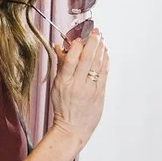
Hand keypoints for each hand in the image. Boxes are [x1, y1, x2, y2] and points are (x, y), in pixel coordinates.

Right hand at [48, 25, 108, 142]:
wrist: (72, 128)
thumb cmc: (63, 107)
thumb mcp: (56, 86)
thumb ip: (60, 66)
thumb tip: (60, 47)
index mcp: (63, 83)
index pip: (70, 60)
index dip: (76, 47)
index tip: (79, 38)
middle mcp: (77, 85)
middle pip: (87, 59)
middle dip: (93, 42)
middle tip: (96, 32)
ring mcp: (90, 90)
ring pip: (98, 65)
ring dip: (101, 49)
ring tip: (101, 39)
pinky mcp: (100, 94)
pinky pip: (104, 74)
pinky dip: (105, 61)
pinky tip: (105, 52)